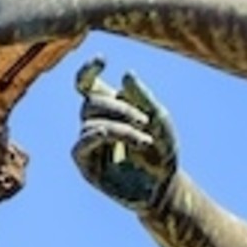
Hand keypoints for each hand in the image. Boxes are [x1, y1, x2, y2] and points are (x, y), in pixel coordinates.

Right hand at [72, 59, 176, 208]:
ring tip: (145, 139)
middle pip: (91, 101)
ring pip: (91, 123)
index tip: (102, 59)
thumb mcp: (160, 120)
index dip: (88, 71)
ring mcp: (89, 145)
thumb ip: (144, 97)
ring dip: (120, 127)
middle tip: (145, 120)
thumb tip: (125, 75)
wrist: (164, 187)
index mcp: (110, 109)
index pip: (87, 85)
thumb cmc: (162, 152)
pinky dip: (101, 136)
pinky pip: (82, 144)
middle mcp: (95, 124)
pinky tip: (122, 138)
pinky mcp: (87, 166)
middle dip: (118, 107)